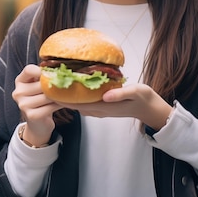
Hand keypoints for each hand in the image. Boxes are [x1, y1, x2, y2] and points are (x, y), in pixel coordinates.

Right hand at [12, 64, 62, 145]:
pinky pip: (50, 106)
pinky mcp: (31, 115)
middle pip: (41, 84)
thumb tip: (60, 70)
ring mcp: (23, 105)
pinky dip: (59, 104)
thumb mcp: (37, 85)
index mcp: (19, 81)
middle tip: (66, 84)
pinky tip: (61, 103)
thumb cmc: (39, 100)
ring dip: (59, 95)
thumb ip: (43, 76)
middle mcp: (18, 92)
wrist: (38, 123)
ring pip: (47, 95)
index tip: (51, 73)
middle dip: (55, 85)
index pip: (29, 70)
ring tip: (65, 94)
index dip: (42, 70)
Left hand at [57, 83, 171, 129]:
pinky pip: (85, 103)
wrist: (150, 109)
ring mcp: (100, 109)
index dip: (63, 99)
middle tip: (47, 87)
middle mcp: (99, 110)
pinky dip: (76, 97)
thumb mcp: (135, 92)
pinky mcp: (103, 106)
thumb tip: (105, 95)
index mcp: (104, 106)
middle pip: (74, 105)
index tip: (50, 92)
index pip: (78, 104)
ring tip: (55, 86)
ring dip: (67, 97)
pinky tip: (73, 88)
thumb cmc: (143, 99)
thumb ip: (120, 94)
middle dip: (61, 98)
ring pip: (78, 104)